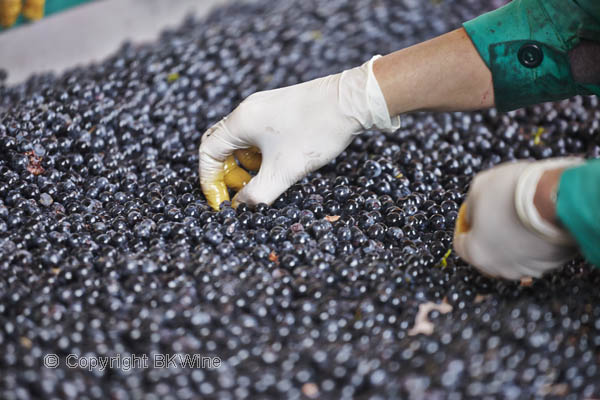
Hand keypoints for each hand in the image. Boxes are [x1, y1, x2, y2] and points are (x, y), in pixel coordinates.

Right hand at [198, 56, 399, 209]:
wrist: (352, 101)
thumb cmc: (316, 132)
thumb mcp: (284, 171)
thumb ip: (258, 194)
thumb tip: (239, 208)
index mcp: (240, 122)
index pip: (208, 153)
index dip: (209, 181)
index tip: (222, 201)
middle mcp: (247, 110)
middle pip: (220, 145)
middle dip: (226, 174)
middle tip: (241, 191)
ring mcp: (264, 107)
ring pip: (242, 141)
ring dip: (245, 165)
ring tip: (263, 180)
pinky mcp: (280, 109)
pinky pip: (258, 135)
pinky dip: (260, 154)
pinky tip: (279, 165)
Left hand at [453, 158, 583, 279]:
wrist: (556, 196)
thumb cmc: (514, 192)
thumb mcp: (479, 187)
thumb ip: (471, 206)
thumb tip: (473, 214)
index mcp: (477, 253)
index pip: (461, 245)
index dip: (464, 227)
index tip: (470, 217)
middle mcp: (502, 267)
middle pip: (489, 253)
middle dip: (489, 235)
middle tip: (495, 215)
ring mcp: (529, 268)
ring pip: (515, 255)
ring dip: (514, 240)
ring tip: (519, 217)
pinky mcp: (552, 263)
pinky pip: (538, 254)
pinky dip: (535, 241)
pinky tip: (537, 223)